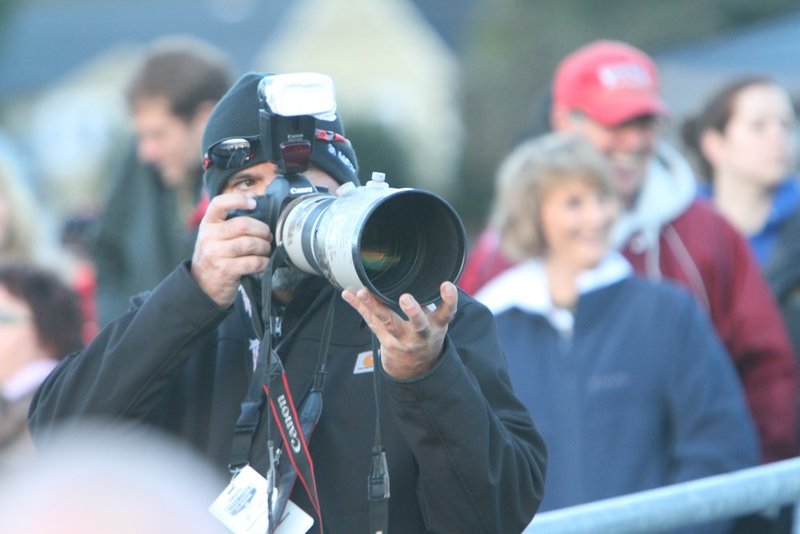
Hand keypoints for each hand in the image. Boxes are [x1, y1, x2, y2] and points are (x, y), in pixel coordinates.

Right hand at [191, 193, 271, 306]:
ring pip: (250, 243)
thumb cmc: (215, 257)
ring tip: (266, 250)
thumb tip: (259, 213)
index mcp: (207, 224)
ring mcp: (216, 254)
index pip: (219, 203)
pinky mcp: (225, 270)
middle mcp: (209, 237)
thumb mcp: (214, 237)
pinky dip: (263, 262)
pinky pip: (252, 262)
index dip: (238, 200)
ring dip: (265, 247)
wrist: (202, 286)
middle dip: (262, 230)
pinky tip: (263, 262)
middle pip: (243, 225)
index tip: (253, 203)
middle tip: (268, 236)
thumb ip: (229, 224)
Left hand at [342, 282, 457, 379]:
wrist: (415, 368)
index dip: (449, 300)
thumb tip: (419, 274)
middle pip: (417, 324)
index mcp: (436, 327)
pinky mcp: (383, 339)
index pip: (447, 313)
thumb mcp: (435, 323)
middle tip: (406, 299)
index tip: (447, 285)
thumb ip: (428, 302)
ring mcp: (400, 339)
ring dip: (374, 306)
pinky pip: (370, 321)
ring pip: (387, 322)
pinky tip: (348, 294)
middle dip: (412, 312)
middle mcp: (419, 335)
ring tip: (363, 293)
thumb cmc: (425, 335)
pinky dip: (359, 306)